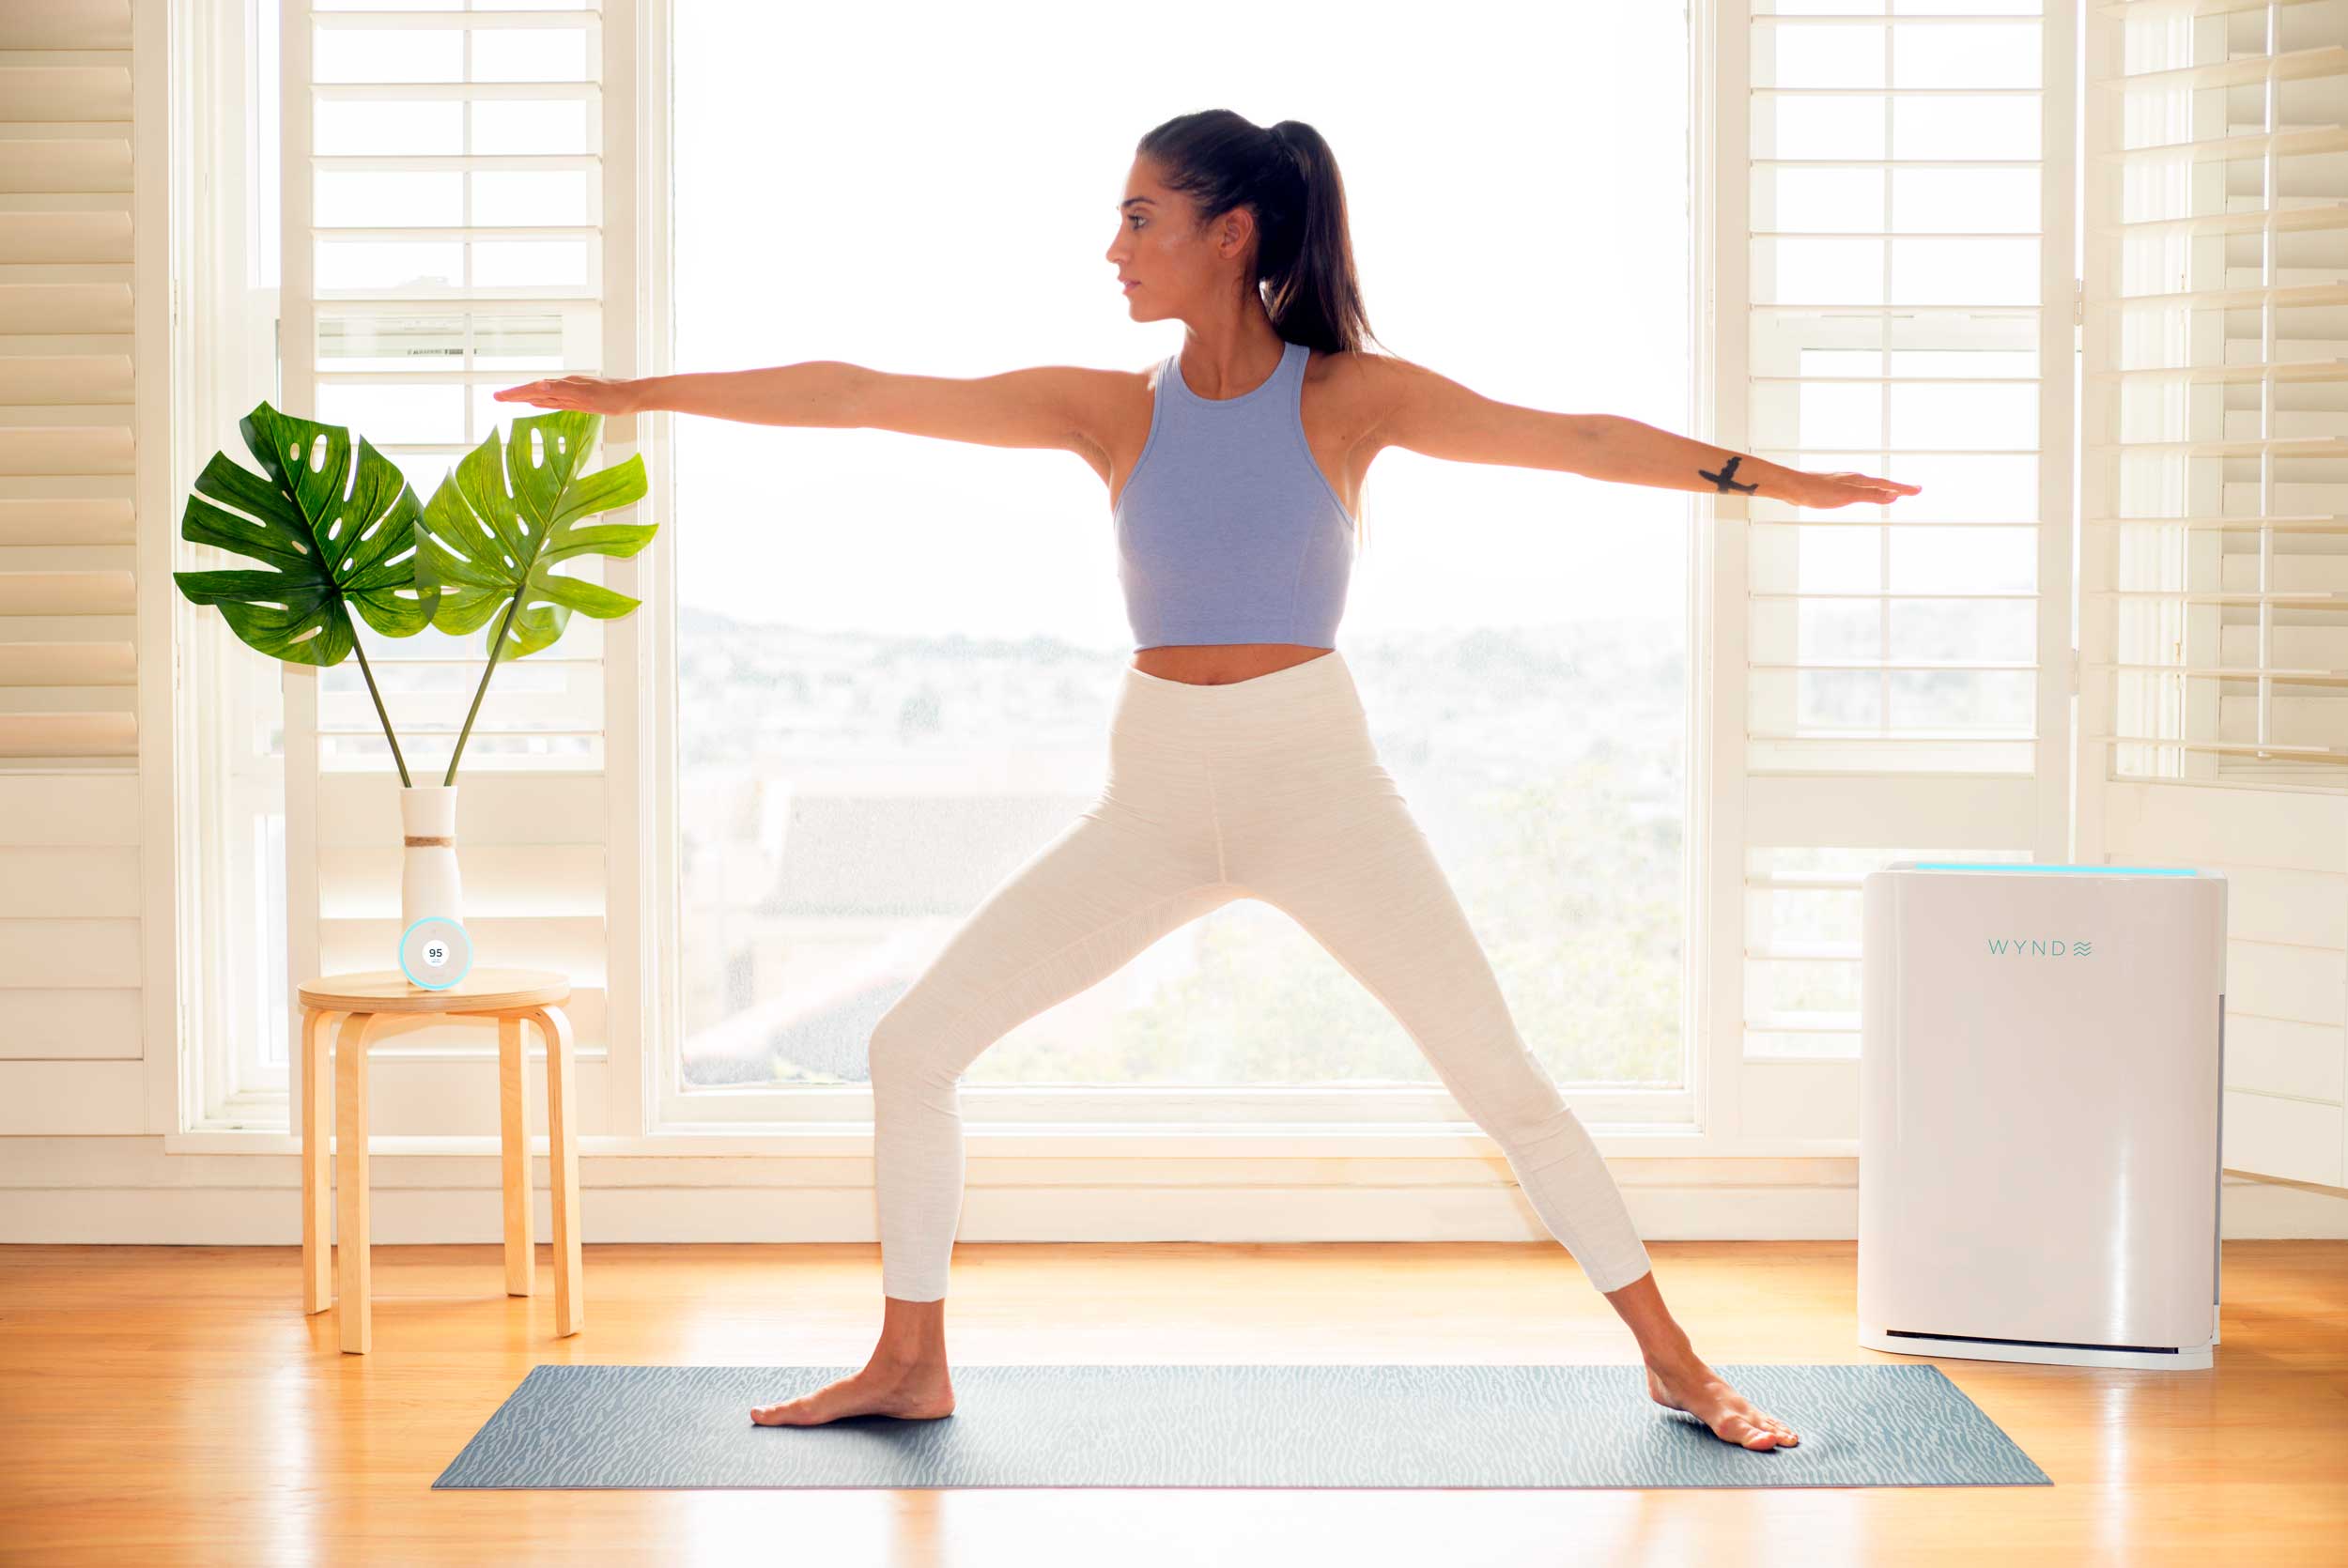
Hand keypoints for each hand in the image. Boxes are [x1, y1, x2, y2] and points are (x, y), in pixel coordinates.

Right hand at [492, 374, 642, 415]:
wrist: (634, 396)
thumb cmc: (613, 398)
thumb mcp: (586, 397)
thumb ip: (561, 391)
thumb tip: (537, 386)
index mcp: (565, 386)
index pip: (534, 388)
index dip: (516, 393)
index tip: (497, 397)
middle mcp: (566, 386)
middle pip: (535, 390)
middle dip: (516, 394)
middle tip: (496, 397)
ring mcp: (573, 392)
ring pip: (544, 394)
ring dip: (527, 396)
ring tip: (511, 399)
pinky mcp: (580, 398)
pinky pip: (556, 399)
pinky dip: (543, 400)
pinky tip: (538, 402)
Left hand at [1786, 469, 1921, 508]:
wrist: (1792, 487)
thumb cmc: (1817, 491)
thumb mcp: (1847, 496)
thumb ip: (1870, 496)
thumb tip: (1893, 495)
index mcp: (1859, 480)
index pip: (1887, 485)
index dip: (1903, 488)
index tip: (1919, 490)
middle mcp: (1853, 478)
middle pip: (1881, 483)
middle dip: (1897, 488)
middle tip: (1913, 491)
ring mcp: (1843, 482)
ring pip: (1869, 486)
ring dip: (1883, 490)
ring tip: (1893, 493)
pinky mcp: (1834, 487)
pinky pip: (1858, 489)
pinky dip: (1868, 492)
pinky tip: (1861, 495)